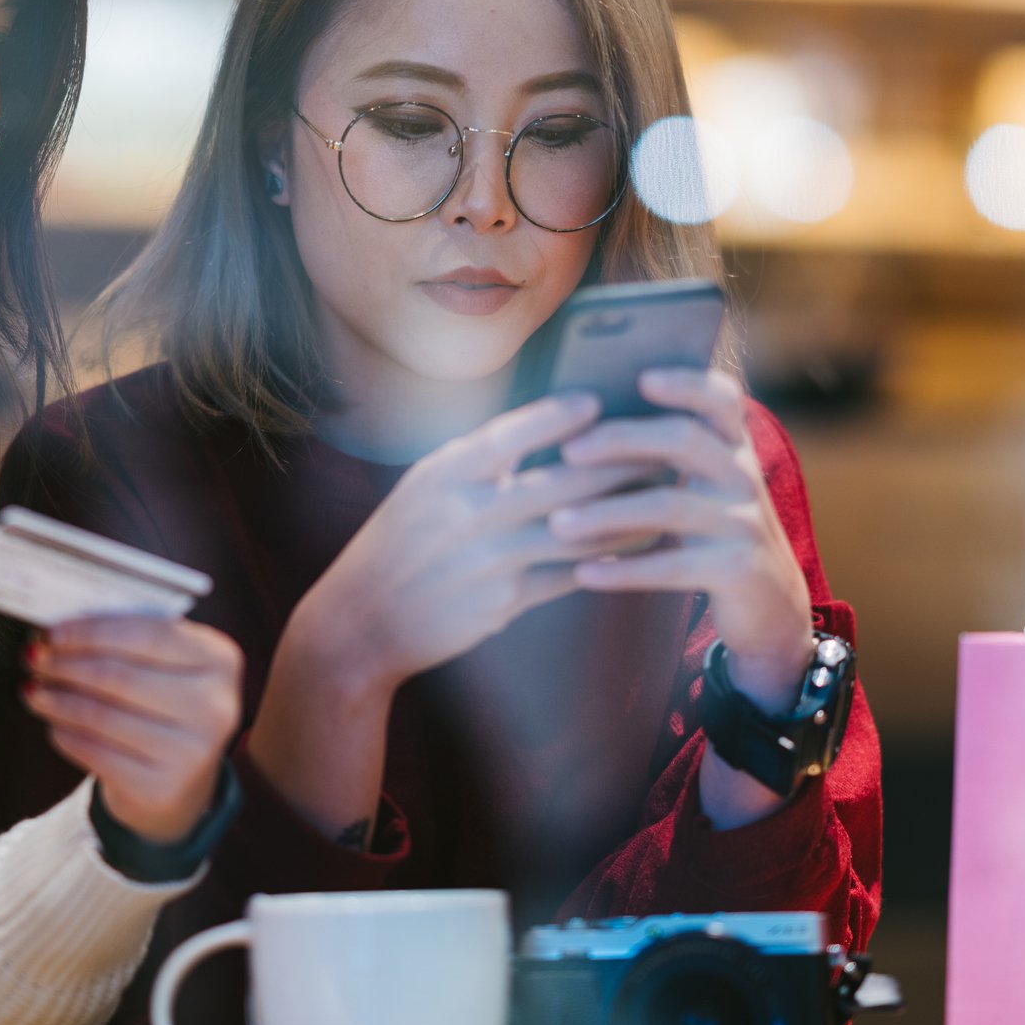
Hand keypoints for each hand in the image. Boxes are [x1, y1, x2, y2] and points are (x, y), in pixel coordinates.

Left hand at [22, 615, 243, 843]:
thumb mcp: (165, 670)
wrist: (180, 788)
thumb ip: (129, 642)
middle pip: (120, 675)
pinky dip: (65, 734)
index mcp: (220, 661)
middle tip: (36, 657)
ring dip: (58, 699)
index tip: (54, 631)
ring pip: (102, 715)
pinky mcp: (162, 788)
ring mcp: (192, 752)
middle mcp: (215, 707)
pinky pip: (95, 752)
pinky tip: (54, 724)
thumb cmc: (165, 712)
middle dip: (67, 663)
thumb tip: (61, 629)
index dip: (93, 631)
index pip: (149, 634)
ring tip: (35, 691)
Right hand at [246, 392, 656, 844]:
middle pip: (559, 482)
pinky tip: (638, 549)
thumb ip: (479, 460)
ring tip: (666, 497)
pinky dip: (606, 562)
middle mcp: (465, 513)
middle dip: (617, 464)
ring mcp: (485, 561)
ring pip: (574, 532)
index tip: (599, 401)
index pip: (511, 434)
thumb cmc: (400, 544)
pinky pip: (567, 576)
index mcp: (444, 473)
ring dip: (626, 514)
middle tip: (661, 446)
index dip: (557, 416)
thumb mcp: (424, 488)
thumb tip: (546, 425)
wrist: (358, 622)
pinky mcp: (500, 602)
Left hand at [549, 369, 815, 710]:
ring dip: (607, 513)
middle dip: (622, 440)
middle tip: (568, 452)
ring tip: (557, 524)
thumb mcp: (706, 487)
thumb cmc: (714, 534)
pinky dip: (625, 569)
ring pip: (670, 506)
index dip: (686, 382)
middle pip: (685, 440)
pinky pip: (674, 564)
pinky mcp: (739, 569)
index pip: (722, 398)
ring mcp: (745, 523)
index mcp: (733, 448)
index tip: (641, 378)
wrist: (771, 606)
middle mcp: (744, 476)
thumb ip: (668, 453)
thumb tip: (578, 423)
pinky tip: (585, 572)